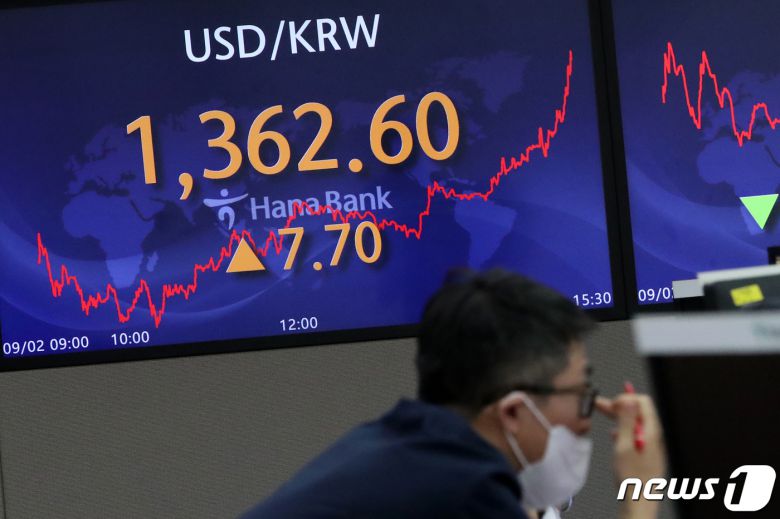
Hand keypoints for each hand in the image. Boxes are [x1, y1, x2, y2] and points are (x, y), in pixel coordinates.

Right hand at [596, 393, 666, 518]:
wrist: (639, 502)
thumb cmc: (632, 478)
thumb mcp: (624, 445)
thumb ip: (626, 421)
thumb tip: (629, 399)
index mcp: (652, 431)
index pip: (643, 401)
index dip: (626, 398)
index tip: (611, 404)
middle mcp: (654, 436)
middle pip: (638, 411)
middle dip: (618, 405)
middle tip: (599, 404)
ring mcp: (651, 445)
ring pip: (635, 423)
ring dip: (618, 416)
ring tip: (602, 414)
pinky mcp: (647, 454)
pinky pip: (636, 434)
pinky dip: (623, 429)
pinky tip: (613, 434)